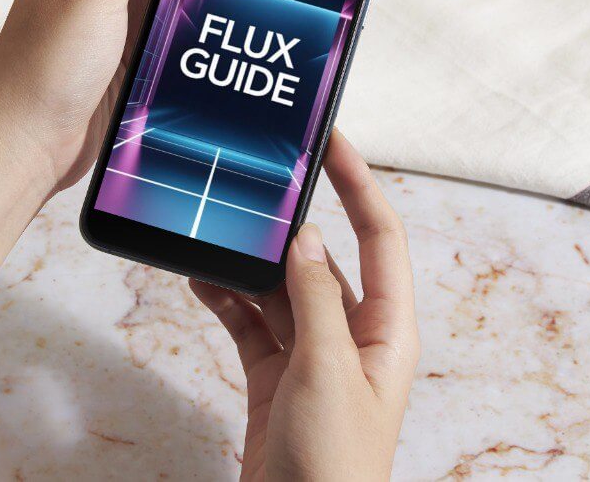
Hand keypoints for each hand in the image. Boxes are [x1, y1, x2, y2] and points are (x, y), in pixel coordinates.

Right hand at [191, 131, 419, 480]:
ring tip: (218, 228)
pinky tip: (201, 277)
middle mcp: (354, 339)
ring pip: (281, 291)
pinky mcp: (276, 380)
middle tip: (261, 181)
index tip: (333, 141)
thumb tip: (307, 239)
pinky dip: (227, 301)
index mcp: (388, 332)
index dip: (359, 183)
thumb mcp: (328, 370)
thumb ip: (316, 300)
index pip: (379, 237)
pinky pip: (251, 324)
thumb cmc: (333, 467)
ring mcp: (312, 359)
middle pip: (325, 259)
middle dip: (292, 222)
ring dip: (250, 263)